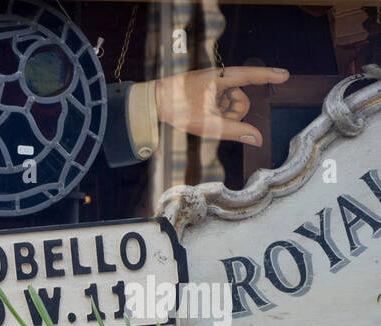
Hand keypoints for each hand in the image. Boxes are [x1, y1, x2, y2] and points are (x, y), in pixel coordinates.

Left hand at [155, 67, 289, 145]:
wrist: (152, 103)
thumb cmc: (178, 109)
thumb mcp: (208, 124)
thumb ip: (235, 131)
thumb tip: (258, 139)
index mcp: (222, 78)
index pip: (252, 76)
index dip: (269, 76)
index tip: (285, 75)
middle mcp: (220, 79)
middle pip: (242, 101)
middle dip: (234, 114)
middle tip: (214, 120)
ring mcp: (212, 87)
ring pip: (231, 106)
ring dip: (222, 117)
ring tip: (203, 118)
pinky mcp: (206, 93)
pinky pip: (220, 107)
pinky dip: (215, 115)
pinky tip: (200, 117)